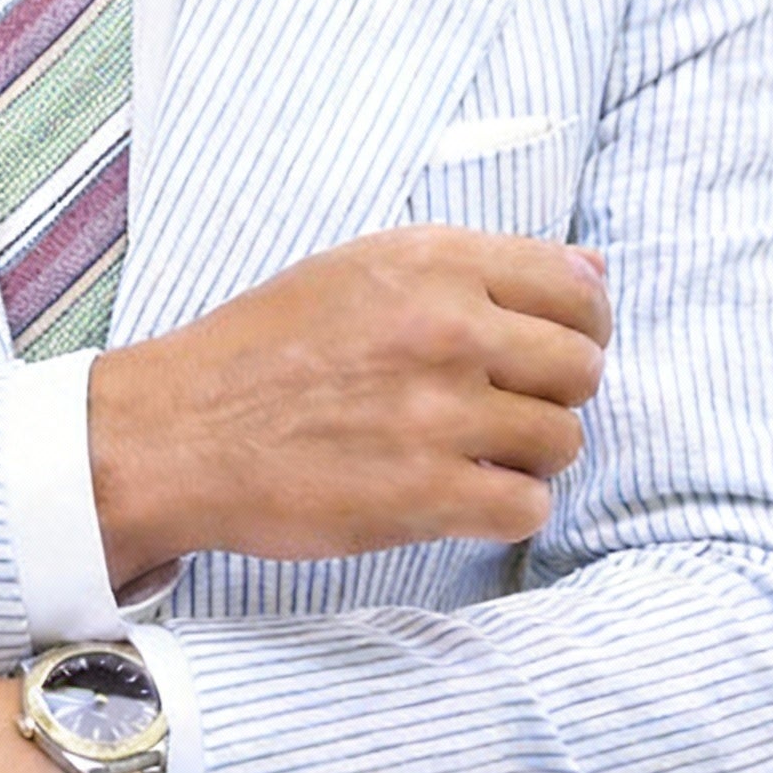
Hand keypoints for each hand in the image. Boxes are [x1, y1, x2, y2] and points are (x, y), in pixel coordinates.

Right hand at [90, 226, 611, 581]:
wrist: (176, 432)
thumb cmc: (260, 352)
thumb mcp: (359, 272)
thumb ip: (476, 269)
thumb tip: (596, 270)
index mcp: (431, 262)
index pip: (579, 287)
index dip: (580, 327)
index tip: (545, 352)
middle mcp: (444, 328)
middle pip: (581, 368)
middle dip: (553, 395)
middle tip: (500, 412)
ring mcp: (438, 413)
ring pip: (563, 441)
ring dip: (528, 458)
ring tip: (471, 457)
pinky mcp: (425, 493)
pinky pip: (528, 507)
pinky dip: (504, 510)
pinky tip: (458, 498)